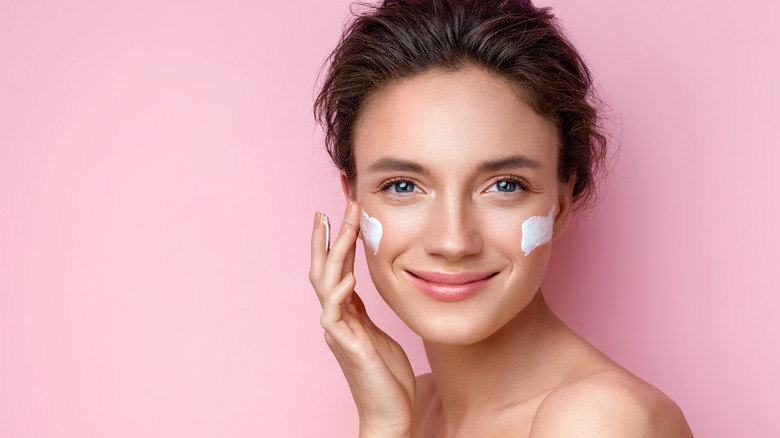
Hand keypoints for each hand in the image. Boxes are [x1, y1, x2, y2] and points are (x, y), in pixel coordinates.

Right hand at [309, 201, 415, 436]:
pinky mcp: (347, 346)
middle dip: (329, 236)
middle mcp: (335, 318)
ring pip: (326, 285)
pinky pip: (335, 316)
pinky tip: (347, 276)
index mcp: (344, 312)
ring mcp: (338, 332)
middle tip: (335, 206)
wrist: (389, 411)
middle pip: (324, 269)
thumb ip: (362, 308)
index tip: (342, 212)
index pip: (335, 268)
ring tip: (342, 227)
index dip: (337, 240)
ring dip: (334, 254)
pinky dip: (339, 294)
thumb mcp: (375, 330)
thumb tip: (356, 281)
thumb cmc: (385, 373)